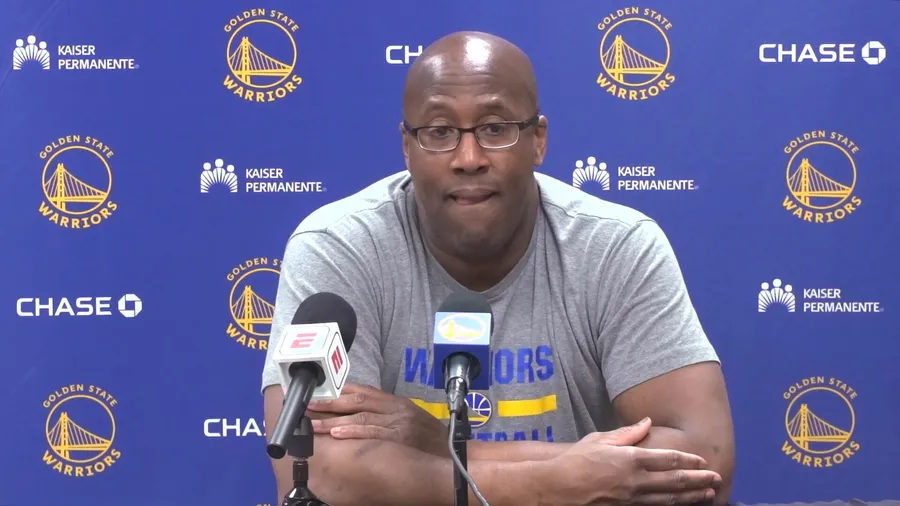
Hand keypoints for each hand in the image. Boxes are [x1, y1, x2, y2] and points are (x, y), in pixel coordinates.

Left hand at [307, 383, 448, 456]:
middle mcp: (396, 408)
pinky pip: (371, 432)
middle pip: (357, 401)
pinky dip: (352, 431)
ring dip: (333, 420)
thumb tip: (358, 412)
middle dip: (329, 403)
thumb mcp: (410, 418)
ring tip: (313, 423)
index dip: (338, 391)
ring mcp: (398, 422)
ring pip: (359, 416)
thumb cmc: (430, 439)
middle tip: (307, 405)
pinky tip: (335, 433)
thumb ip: (387, 413)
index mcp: (396, 402)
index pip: (363, 391)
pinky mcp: (399, 437)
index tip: (318, 393)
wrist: (454, 453)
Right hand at [539, 418, 720, 504]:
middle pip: (676, 481)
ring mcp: (632, 498)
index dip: (689, 460)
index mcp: (631, 459)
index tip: (702, 460)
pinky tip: (681, 505)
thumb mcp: (600, 439)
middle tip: (716, 478)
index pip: (669, 459)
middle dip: (699, 480)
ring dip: (691, 497)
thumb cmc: (575, 460)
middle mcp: (636, 481)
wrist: (557, 487)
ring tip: (708, 494)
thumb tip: (648, 422)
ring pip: (669, 499)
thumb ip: (628, 433)